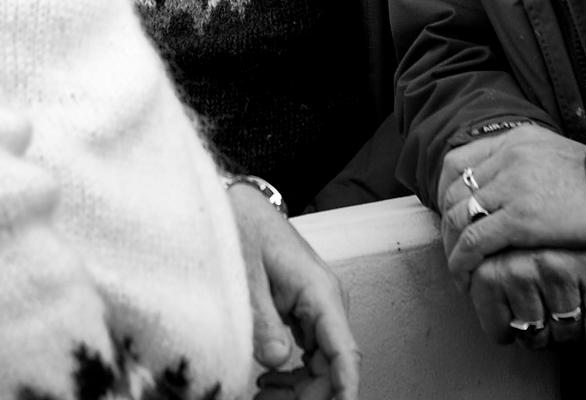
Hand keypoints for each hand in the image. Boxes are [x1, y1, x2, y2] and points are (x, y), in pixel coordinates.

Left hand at [227, 183, 359, 399]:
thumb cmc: (244, 229)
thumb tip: (278, 361)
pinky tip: (269, 383)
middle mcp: (328, 301)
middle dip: (310, 394)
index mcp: (319, 291)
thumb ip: (261, 319)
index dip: (345, 386)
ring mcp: (320, 307)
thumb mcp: (244, 275)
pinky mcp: (307, 312)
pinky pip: (312, 353)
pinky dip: (294, 374)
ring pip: (323, 363)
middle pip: (334, 364)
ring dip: (300, 388)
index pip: (344, 349)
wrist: (241, 205)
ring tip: (262, 397)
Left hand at [438, 125, 585, 264]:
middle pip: (454, 191)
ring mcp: (512, 186)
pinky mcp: (521, 218)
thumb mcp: (556, 156)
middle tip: (452, 248)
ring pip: (460, 218)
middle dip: (447, 224)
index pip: (458, 162)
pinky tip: (466, 278)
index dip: (446, 192)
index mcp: (515, 140)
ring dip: (452, 246)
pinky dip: (463, 261)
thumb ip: (527, 165)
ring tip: (459, 268)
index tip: (450, 217)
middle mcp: (508, 157)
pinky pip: (475, 242)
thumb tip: (506, 186)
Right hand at [463, 247, 585, 383]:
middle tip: (553, 293)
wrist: (528, 214)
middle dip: (561, 325)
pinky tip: (507, 301)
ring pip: (534, 335)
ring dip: (531, 325)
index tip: (585, 297)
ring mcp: (520, 269)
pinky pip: (500, 330)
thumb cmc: (572, 252)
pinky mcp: (488, 275)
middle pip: (567, 334)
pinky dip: (501, 327)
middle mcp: (558, 264)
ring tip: (531, 295)